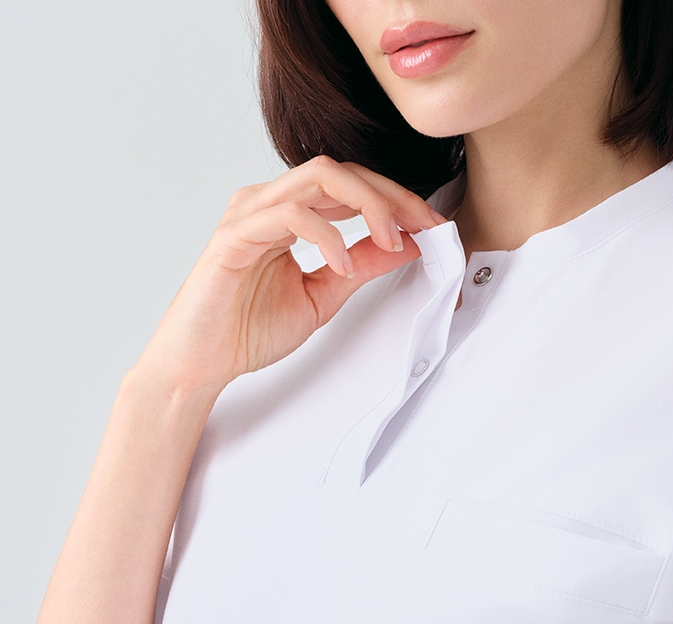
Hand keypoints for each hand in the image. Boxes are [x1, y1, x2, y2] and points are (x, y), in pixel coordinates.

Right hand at [138, 156, 444, 395]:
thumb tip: (406, 245)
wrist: (200, 363)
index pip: (351, 185)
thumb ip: (362, 266)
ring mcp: (249, 214)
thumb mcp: (325, 295)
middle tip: (424, 225)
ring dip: (367, 205)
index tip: (432, 226)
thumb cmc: (247, 329)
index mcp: (290, 214)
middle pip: (341, 171)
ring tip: (391, 242)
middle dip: (392, 195)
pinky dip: (326, 235)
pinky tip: (343, 265)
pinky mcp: (233, 236)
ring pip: (319, 178)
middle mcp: (269, 204)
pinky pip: (289, 215)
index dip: (396, 199)